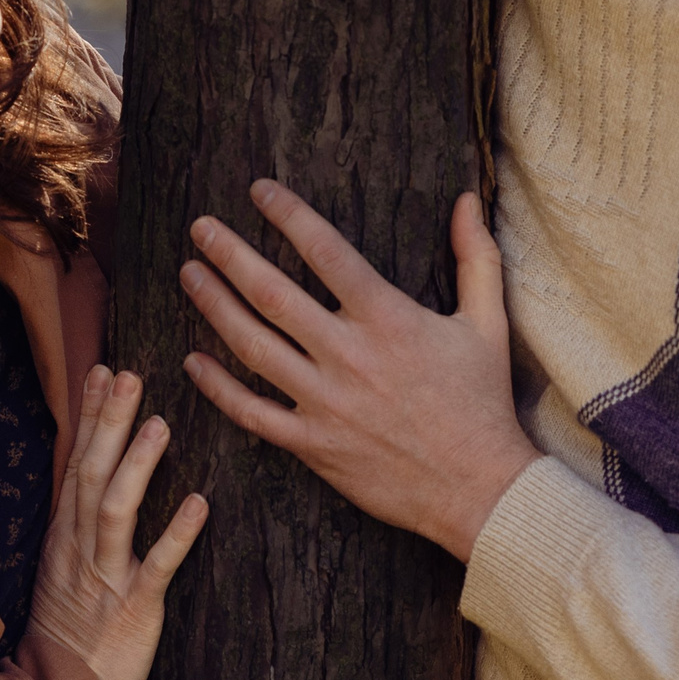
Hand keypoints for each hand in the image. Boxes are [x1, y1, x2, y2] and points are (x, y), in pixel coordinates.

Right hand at [26, 368, 207, 679]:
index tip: (103, 369)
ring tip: (160, 424)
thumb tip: (94, 472)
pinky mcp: (133, 611)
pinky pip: (155, 568)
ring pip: (114, 511)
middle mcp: (78, 550)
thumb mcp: (65, 572)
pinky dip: (176, 535)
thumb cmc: (70, 636)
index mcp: (64, 537)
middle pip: (90, 474)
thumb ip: (80, 523)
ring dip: (137, 466)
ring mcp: (104, 579)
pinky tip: (200, 504)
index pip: (75, 463)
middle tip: (129, 375)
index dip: (89, 417)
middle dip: (108, 423)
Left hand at [179, 180, 536, 562]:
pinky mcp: (313, 445)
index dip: (288, 215)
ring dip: (215, 307)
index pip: (326, 251)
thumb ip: (476, 257)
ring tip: (190, 276)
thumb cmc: (482, 402)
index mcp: (388, 319)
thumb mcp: (488, 322)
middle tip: (201, 228)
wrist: (479, 489)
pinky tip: (193, 360)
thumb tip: (468, 199)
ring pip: (253, 347)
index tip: (258, 190)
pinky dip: (218, 386)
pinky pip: (252, 412)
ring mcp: (326, 403)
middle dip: (230, 255)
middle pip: (273, 294)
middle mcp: (349, 356)